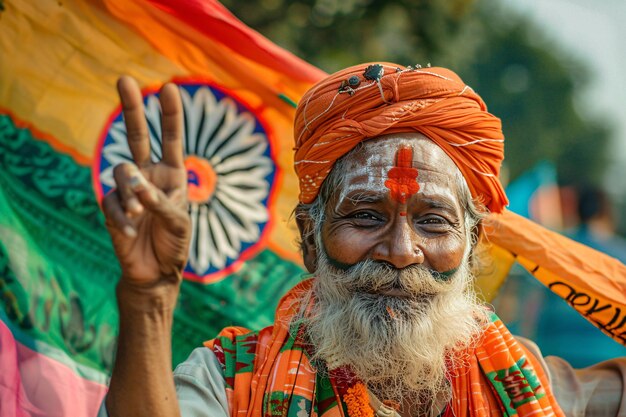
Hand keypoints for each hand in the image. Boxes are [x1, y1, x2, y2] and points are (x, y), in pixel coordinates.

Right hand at [102, 76, 190, 287]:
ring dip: (132, 193)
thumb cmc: (175, 244)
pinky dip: (122, 218)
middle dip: (131, 108)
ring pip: (121, 172)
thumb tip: (137, 186)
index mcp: (172, 175)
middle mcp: (149, 176)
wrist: (156, 272)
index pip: (171, 140)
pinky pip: (112, 203)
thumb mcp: (178, 222)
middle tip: (125, 79)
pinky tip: (131, 234)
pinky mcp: (112, 207)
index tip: (168, 88)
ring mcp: (128, 190)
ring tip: (141, 216)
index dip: (169, 115)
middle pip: (136, 136)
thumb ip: (161, 202)